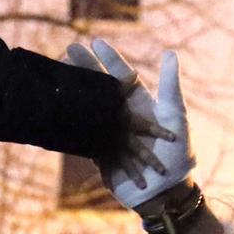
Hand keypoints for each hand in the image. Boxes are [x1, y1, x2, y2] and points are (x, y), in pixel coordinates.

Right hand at [64, 40, 193, 205]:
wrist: (168, 191)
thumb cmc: (179, 153)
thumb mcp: (176, 116)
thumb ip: (170, 86)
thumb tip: (170, 53)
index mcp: (141, 104)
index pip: (122, 76)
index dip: (109, 59)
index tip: (95, 42)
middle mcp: (124, 116)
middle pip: (101, 88)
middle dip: (86, 68)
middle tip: (68, 49)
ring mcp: (111, 134)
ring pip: (89, 109)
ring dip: (74, 92)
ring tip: (57, 75)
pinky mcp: (102, 153)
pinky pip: (83, 136)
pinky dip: (71, 125)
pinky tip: (54, 112)